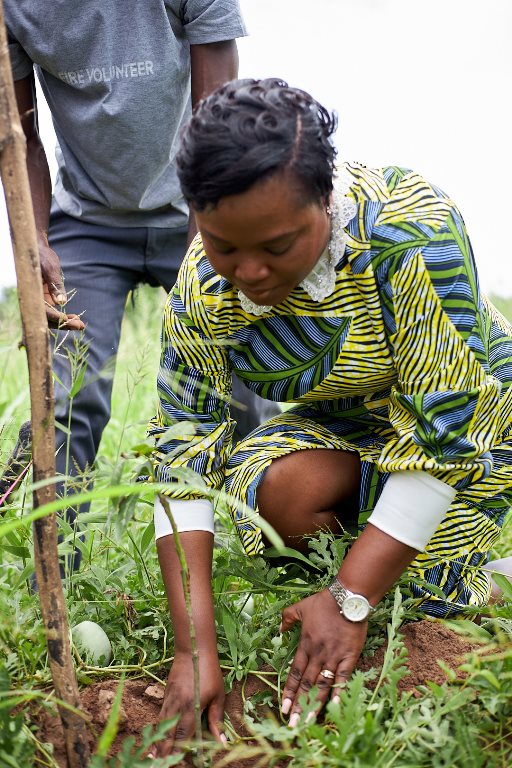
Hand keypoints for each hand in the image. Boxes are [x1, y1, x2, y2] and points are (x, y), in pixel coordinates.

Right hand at [39, 239, 84, 330]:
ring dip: (65, 322)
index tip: (69, 320)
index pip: (42, 311)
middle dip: (63, 324)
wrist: (39, 250)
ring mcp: (40, 300)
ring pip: (51, 318)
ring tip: (81, 325)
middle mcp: (34, 299)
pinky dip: (64, 316)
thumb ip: (55, 285)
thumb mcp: (50, 268)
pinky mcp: (46, 299)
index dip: (55, 317)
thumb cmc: (42, 256)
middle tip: (80, 326)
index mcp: (31, 292)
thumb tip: (61, 303)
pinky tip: (76, 318)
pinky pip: (54, 312)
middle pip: (47, 319)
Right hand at [150, 650, 225, 758]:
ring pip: (161, 726)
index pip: (184, 738)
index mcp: (191, 708)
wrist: (193, 649)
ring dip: (158, 743)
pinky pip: (161, 716)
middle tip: (161, 766)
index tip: (178, 764)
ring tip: (154, 759)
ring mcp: (169, 701)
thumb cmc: (210, 672)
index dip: (180, 753)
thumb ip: (216, 720)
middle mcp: (177, 707)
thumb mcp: (218, 695)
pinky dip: (158, 729)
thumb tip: (221, 742)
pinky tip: (157, 737)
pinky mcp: (166, 695)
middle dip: (164, 753)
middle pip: (168, 735)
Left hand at [280, 588, 367, 725]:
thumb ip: (287, 618)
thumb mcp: (300, 607)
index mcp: (305, 645)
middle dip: (299, 705)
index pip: (295, 673)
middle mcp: (317, 654)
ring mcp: (333, 657)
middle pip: (307, 684)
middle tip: (292, 724)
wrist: (347, 599)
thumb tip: (278, 629)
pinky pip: (342, 678)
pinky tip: (333, 707)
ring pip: (322, 685)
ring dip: (314, 704)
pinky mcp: (349, 657)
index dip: (289, 690)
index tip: (283, 707)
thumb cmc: (324, 602)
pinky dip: (338, 693)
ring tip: (307, 722)